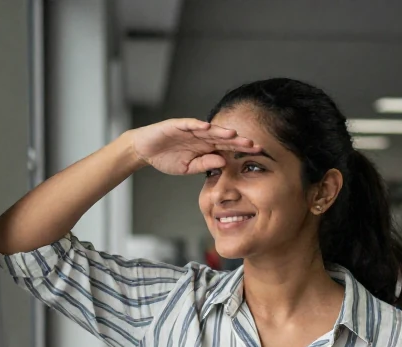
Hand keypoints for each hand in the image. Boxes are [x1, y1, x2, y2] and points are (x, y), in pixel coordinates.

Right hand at [128, 118, 260, 175]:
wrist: (144, 150)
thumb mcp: (188, 168)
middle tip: (253, 144)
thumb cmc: (166, 158)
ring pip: (209, 130)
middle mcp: (201, 136)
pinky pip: (189, 124)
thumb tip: (224, 162)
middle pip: (223, 138)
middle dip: (237, 141)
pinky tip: (208, 127)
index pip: (227, 148)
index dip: (241, 149)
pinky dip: (198, 125)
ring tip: (234, 134)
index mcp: (205, 147)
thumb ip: (205, 164)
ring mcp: (190, 130)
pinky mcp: (177, 125)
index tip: (256, 154)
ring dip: (221, 131)